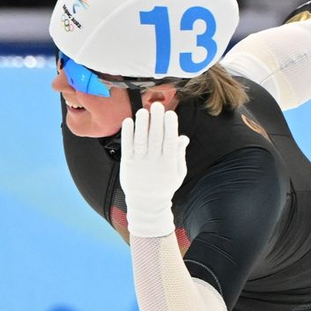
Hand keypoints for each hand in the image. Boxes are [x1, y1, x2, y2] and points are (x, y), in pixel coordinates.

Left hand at [120, 102, 188, 238]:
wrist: (146, 204)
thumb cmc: (164, 186)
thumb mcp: (177, 173)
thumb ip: (179, 155)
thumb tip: (183, 137)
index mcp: (168, 164)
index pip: (170, 143)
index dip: (170, 128)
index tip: (170, 114)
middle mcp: (154, 162)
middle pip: (155, 139)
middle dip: (156, 121)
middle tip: (157, 105)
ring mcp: (140, 163)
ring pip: (141, 141)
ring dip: (141, 125)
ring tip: (142, 111)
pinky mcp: (128, 163)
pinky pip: (127, 147)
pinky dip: (127, 134)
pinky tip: (128, 121)